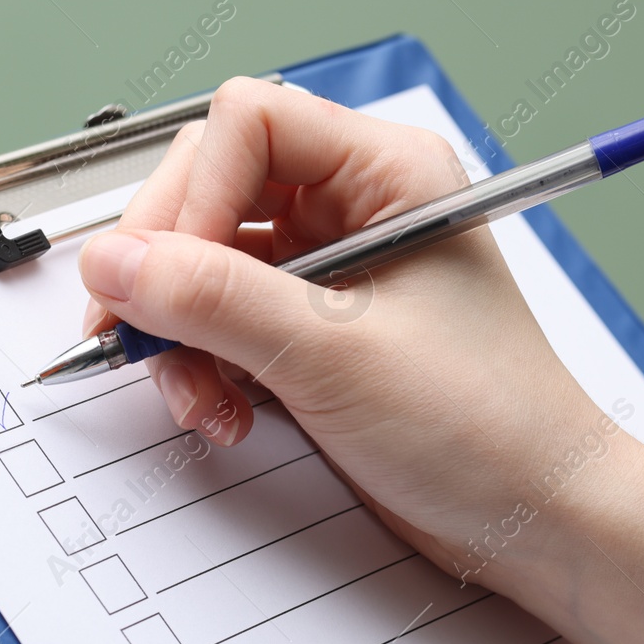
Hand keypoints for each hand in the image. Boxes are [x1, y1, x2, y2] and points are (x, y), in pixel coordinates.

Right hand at [78, 78, 620, 592]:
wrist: (531, 518)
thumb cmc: (485, 426)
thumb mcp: (335, 355)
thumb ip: (215, 300)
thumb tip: (113, 263)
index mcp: (384, 174)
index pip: (248, 124)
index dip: (195, 196)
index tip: (171, 277)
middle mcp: (351, 209)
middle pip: (208, 190)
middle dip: (167, 272)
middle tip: (143, 335)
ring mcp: (326, 272)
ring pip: (202, 263)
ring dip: (179, 333)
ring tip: (199, 400)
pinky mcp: (309, 332)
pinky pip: (219, 322)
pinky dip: (203, 367)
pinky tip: (224, 413)